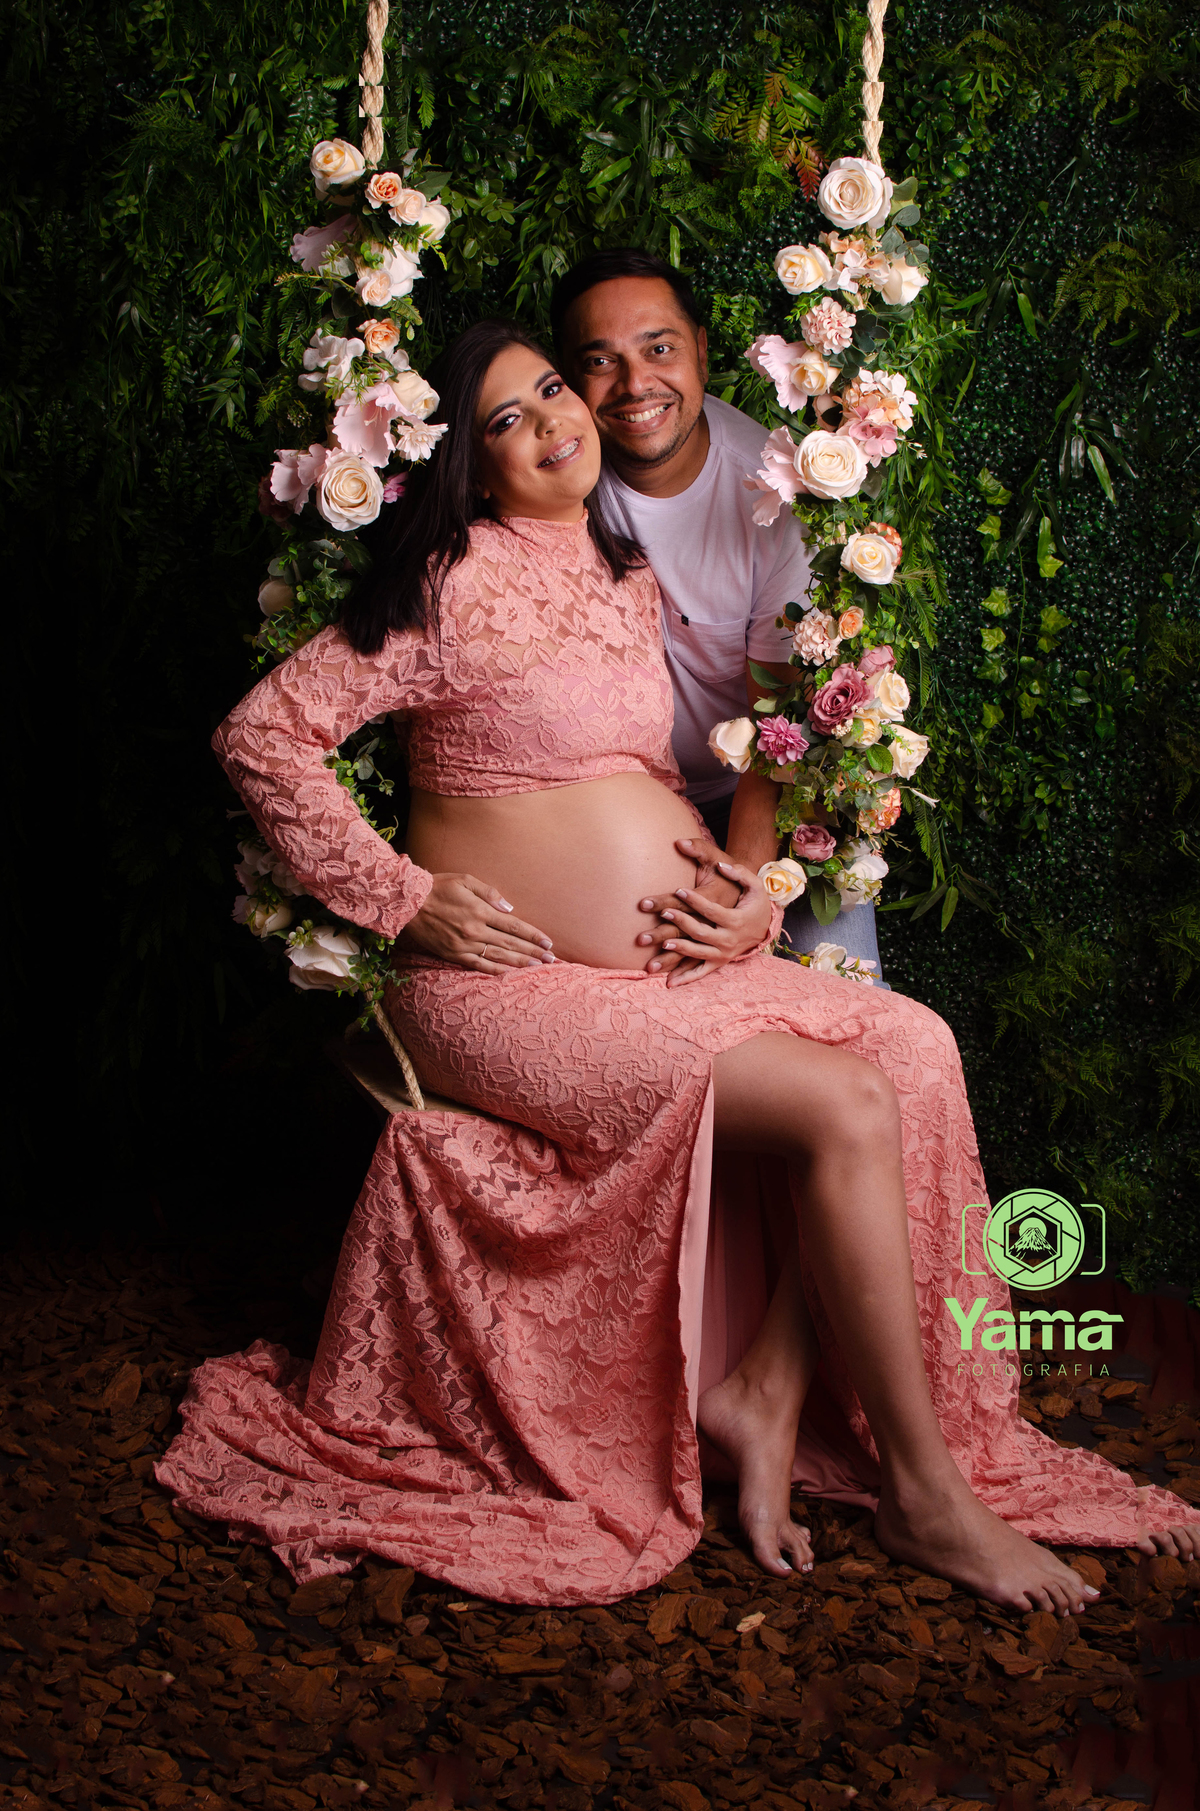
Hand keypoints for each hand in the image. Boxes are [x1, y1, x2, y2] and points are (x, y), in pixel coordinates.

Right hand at [396, 874, 554, 972]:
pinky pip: (478, 965)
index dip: (533, 935)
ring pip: (498, 956)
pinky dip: (495, 970)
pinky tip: (509, 973)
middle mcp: (475, 930)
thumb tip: (509, 908)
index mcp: (480, 911)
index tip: (547, 942)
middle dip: (532, 951)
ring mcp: (464, 945)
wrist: (409, 903)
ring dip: (519, 962)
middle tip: (551, 959)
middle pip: (510, 943)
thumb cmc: (438, 887)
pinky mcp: (454, 954)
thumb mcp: (465, 880)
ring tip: (537, 967)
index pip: (514, 925)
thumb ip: (489, 893)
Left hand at [637, 841, 772, 986]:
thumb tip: (722, 864)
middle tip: (663, 912)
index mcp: (736, 920)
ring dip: (679, 949)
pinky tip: (668, 982)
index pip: (711, 910)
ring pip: (698, 953)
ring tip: (663, 943)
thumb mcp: (755, 885)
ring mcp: (723, 954)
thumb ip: (740, 873)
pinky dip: (685, 978)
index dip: (695, 900)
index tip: (678, 890)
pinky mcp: (718, 962)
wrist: (764, 927)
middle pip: (701, 932)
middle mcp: (729, 940)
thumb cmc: (755, 903)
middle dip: (681, 922)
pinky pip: (700, 972)